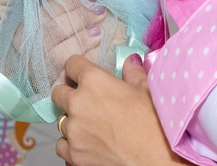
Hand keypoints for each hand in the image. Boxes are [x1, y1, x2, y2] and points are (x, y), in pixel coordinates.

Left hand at [49, 55, 184, 165]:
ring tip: (92, 125)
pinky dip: (71, 143)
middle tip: (87, 100)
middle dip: (70, 93)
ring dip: (73, 120)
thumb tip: (130, 62)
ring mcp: (73, 131)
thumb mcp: (148, 91)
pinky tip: (87, 142)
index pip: (72, 64)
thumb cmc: (156, 126)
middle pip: (59, 92)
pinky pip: (62, 145)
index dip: (78, 68)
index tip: (84, 73)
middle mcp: (77, 103)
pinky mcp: (73, 155)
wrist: (157, 161)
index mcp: (94, 81)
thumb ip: (133, 73)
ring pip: (61, 120)